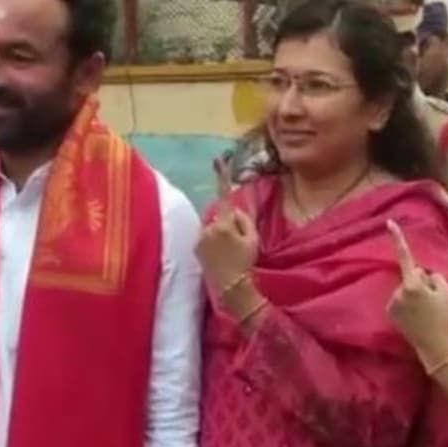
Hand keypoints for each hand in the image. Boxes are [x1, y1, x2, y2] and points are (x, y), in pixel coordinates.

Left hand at [195, 157, 258, 292]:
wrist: (232, 286)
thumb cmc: (245, 262)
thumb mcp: (253, 239)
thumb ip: (244, 220)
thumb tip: (235, 209)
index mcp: (225, 224)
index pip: (225, 197)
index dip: (222, 177)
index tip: (218, 160)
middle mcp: (209, 228)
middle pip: (220, 217)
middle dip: (227, 224)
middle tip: (237, 244)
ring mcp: (200, 238)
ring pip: (212, 228)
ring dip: (218, 234)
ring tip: (227, 253)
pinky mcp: (195, 247)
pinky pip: (205, 238)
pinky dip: (211, 243)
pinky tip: (219, 257)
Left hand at [386, 219, 447, 363]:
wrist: (436, 346)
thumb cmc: (445, 317)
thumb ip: (434, 276)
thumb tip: (423, 274)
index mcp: (413, 284)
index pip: (406, 256)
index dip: (398, 239)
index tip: (389, 223)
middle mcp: (398, 291)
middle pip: (412, 276)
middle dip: (421, 282)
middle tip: (434, 301)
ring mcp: (392, 303)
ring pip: (406, 288)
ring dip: (415, 294)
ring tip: (427, 311)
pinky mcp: (390, 312)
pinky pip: (401, 300)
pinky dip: (408, 304)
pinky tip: (418, 316)